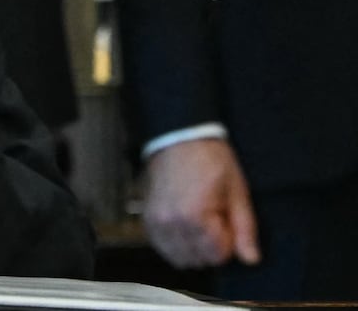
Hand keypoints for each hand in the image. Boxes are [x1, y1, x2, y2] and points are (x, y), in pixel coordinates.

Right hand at [143, 138, 259, 268]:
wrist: (178, 139)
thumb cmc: (209, 160)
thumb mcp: (237, 191)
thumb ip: (245, 228)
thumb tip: (251, 258)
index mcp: (194, 216)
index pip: (218, 255)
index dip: (229, 240)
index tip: (226, 218)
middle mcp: (170, 223)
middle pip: (199, 260)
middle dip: (212, 246)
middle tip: (215, 219)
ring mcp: (155, 223)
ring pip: (180, 258)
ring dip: (194, 248)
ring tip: (199, 223)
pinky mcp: (147, 220)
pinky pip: (163, 248)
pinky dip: (176, 244)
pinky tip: (185, 227)